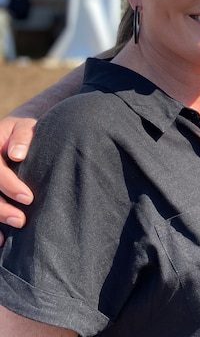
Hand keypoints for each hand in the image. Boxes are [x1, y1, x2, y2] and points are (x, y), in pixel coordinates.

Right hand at [0, 115, 35, 240]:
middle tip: (22, 221)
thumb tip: (17, 155)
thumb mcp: (25, 126)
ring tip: (16, 229)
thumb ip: (23, 136)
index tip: (29, 198)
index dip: (9, 185)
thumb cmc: (23, 132)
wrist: (13, 134)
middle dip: (1, 208)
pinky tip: (1, 240)